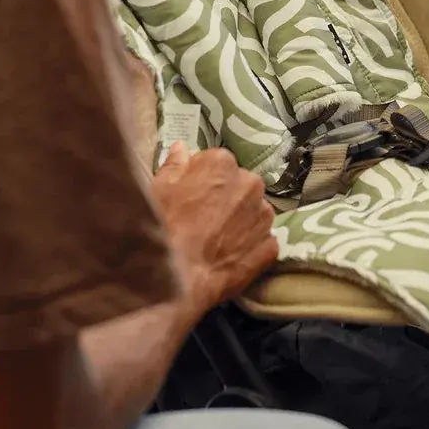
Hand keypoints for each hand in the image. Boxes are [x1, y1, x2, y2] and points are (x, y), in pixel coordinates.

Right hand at [151, 143, 277, 314]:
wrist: (178, 279)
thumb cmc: (164, 229)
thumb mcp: (158, 189)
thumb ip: (174, 165)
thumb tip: (181, 149)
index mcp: (222, 163)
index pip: (216, 164)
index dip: (202, 181)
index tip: (192, 198)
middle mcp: (250, 183)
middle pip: (239, 185)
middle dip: (226, 199)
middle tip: (203, 221)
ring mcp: (263, 215)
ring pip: (253, 212)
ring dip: (240, 222)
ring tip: (216, 241)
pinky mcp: (270, 245)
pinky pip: (262, 241)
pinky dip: (249, 247)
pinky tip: (229, 258)